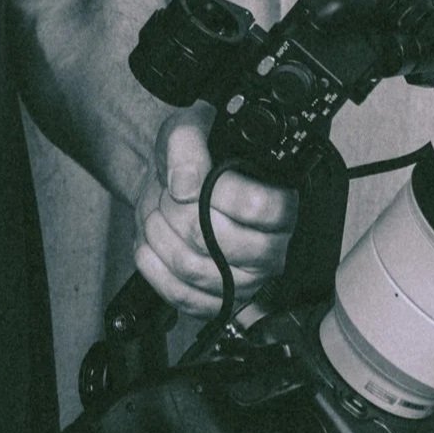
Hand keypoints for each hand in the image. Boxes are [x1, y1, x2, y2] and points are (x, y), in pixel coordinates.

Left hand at [136, 111, 297, 316]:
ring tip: (157, 213)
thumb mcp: (187, 131)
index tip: (195, 178)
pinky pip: (181, 294)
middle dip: (178, 213)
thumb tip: (185, 184)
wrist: (172, 189)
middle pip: (219, 242)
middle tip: (168, 195)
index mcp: (281, 203)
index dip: (218, 192)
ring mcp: (248, 280)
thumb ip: (187, 144)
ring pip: (193, 269)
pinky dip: (154, 266)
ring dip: (160, 235)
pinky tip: (151, 242)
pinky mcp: (219, 301)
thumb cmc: (192, 161)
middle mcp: (274, 247)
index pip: (260, 207)